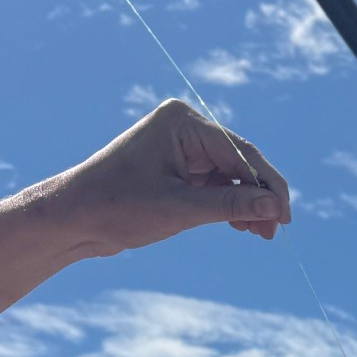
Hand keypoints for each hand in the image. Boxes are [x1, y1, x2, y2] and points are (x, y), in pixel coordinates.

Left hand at [40, 98, 291, 254]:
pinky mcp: (177, 167)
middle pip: (239, 163)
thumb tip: (276, 208)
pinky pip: (215, 184)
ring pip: (230, 176)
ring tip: (260, 233)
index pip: (240, 153)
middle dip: (259, 197)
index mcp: (182, 122)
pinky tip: (242, 225)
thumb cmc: (116, 207)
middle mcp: (184, 128)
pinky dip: (229, 205)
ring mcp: (181, 147)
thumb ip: (231, 206)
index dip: (268, 186)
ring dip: (246, 204)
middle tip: (274, 231)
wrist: (72, 218)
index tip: (285, 217)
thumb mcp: (180, 209)